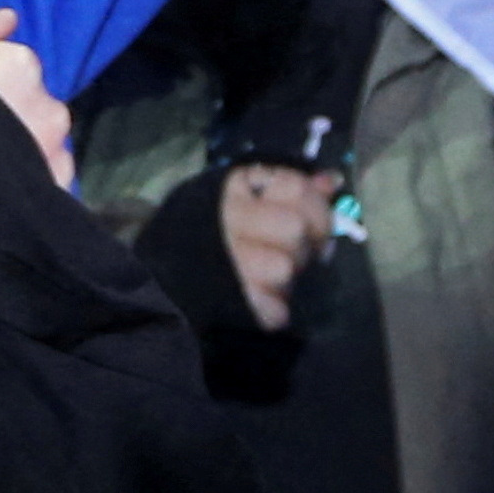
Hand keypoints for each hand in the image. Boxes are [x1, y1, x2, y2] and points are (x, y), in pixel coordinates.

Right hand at [0, 3, 75, 189]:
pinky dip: (30, 175)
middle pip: (24, 98)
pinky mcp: (61, 190)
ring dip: (19, 144)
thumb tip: (7, 17)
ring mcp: (58, 152)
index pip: (2, 59)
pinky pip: (48, 171)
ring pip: (39, 135)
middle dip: (1, 110)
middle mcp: (50, 106)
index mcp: (19, 65)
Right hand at [216, 162, 339, 331]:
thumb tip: (332, 182)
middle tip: (292, 256)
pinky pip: (274, 310)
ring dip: (287, 279)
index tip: (314, 226)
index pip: (295, 188)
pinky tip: (263, 301)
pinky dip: (274, 310)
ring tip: (271, 279)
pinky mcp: (229, 304)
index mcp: (235, 188)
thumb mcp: (243, 196)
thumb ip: (289, 188)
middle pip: (294, 228)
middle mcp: (227, 221)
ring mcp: (226, 264)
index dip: (317, 209)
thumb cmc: (212, 230)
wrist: (161, 277)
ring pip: (285, 268)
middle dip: (303, 245)